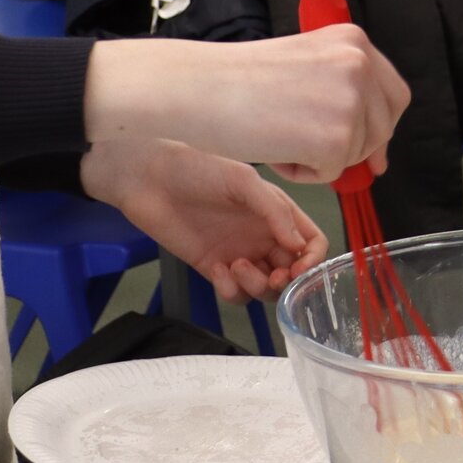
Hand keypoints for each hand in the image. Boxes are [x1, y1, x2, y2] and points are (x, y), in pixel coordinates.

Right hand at [82, 26, 409, 183]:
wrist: (198, 89)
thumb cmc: (237, 80)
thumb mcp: (305, 66)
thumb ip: (342, 92)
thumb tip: (377, 151)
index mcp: (353, 40)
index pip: (394, 93)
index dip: (380, 125)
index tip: (368, 148)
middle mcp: (360, 64)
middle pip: (383, 127)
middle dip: (354, 146)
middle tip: (311, 150)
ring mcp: (352, 101)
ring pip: (357, 152)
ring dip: (321, 157)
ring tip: (279, 134)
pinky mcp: (336, 139)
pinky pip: (333, 174)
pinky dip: (305, 173)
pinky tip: (275, 148)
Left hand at [82, 139, 328, 302]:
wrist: (150, 179)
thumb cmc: (197, 169)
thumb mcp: (243, 181)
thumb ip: (275, 211)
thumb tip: (298, 244)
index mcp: (276, 212)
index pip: (311, 242)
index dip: (312, 259)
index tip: (299, 268)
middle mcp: (262, 236)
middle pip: (292, 272)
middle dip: (286, 281)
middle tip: (273, 277)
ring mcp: (239, 254)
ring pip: (264, 288)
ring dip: (258, 287)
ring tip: (237, 266)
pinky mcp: (213, 269)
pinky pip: (234, 293)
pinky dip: (231, 290)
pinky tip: (218, 270)